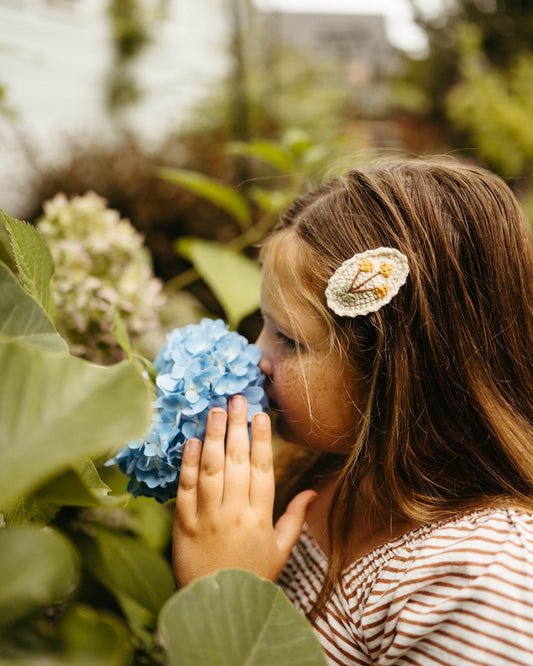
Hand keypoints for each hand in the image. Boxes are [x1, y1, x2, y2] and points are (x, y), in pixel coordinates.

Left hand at [173, 394, 316, 587]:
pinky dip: (188, 464)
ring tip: (215, 410)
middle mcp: (235, 512)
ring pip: (211, 469)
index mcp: (261, 517)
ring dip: (214, 436)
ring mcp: (207, 517)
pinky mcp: (183, 524)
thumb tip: (314, 491)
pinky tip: (192, 441)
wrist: (218, 609)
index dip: (261, 440)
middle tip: (236, 399)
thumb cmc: (253, 576)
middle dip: (237, 427)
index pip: (262, 470)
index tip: (260, 415)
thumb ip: (295, 517)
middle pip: (236, 462)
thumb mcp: (282, 550)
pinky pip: (185, 488)